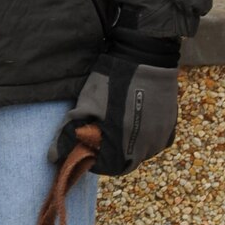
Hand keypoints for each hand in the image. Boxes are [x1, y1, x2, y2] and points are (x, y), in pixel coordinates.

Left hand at [49, 19, 180, 176]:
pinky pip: (155, 141)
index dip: (93, 160)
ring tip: (114, 126)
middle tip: (98, 135)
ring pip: (141, 153)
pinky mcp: (171, 125)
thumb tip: (52, 158)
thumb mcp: (85, 106)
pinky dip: (142, 137)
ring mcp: (162, 136)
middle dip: (109, 154)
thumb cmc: (111, 81)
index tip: (85, 147)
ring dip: (127, 147)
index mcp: (127, 145)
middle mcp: (149, 146)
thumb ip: (67, 134)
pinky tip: (132, 120)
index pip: (107, 168)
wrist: (145, 56)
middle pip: (125, 162)